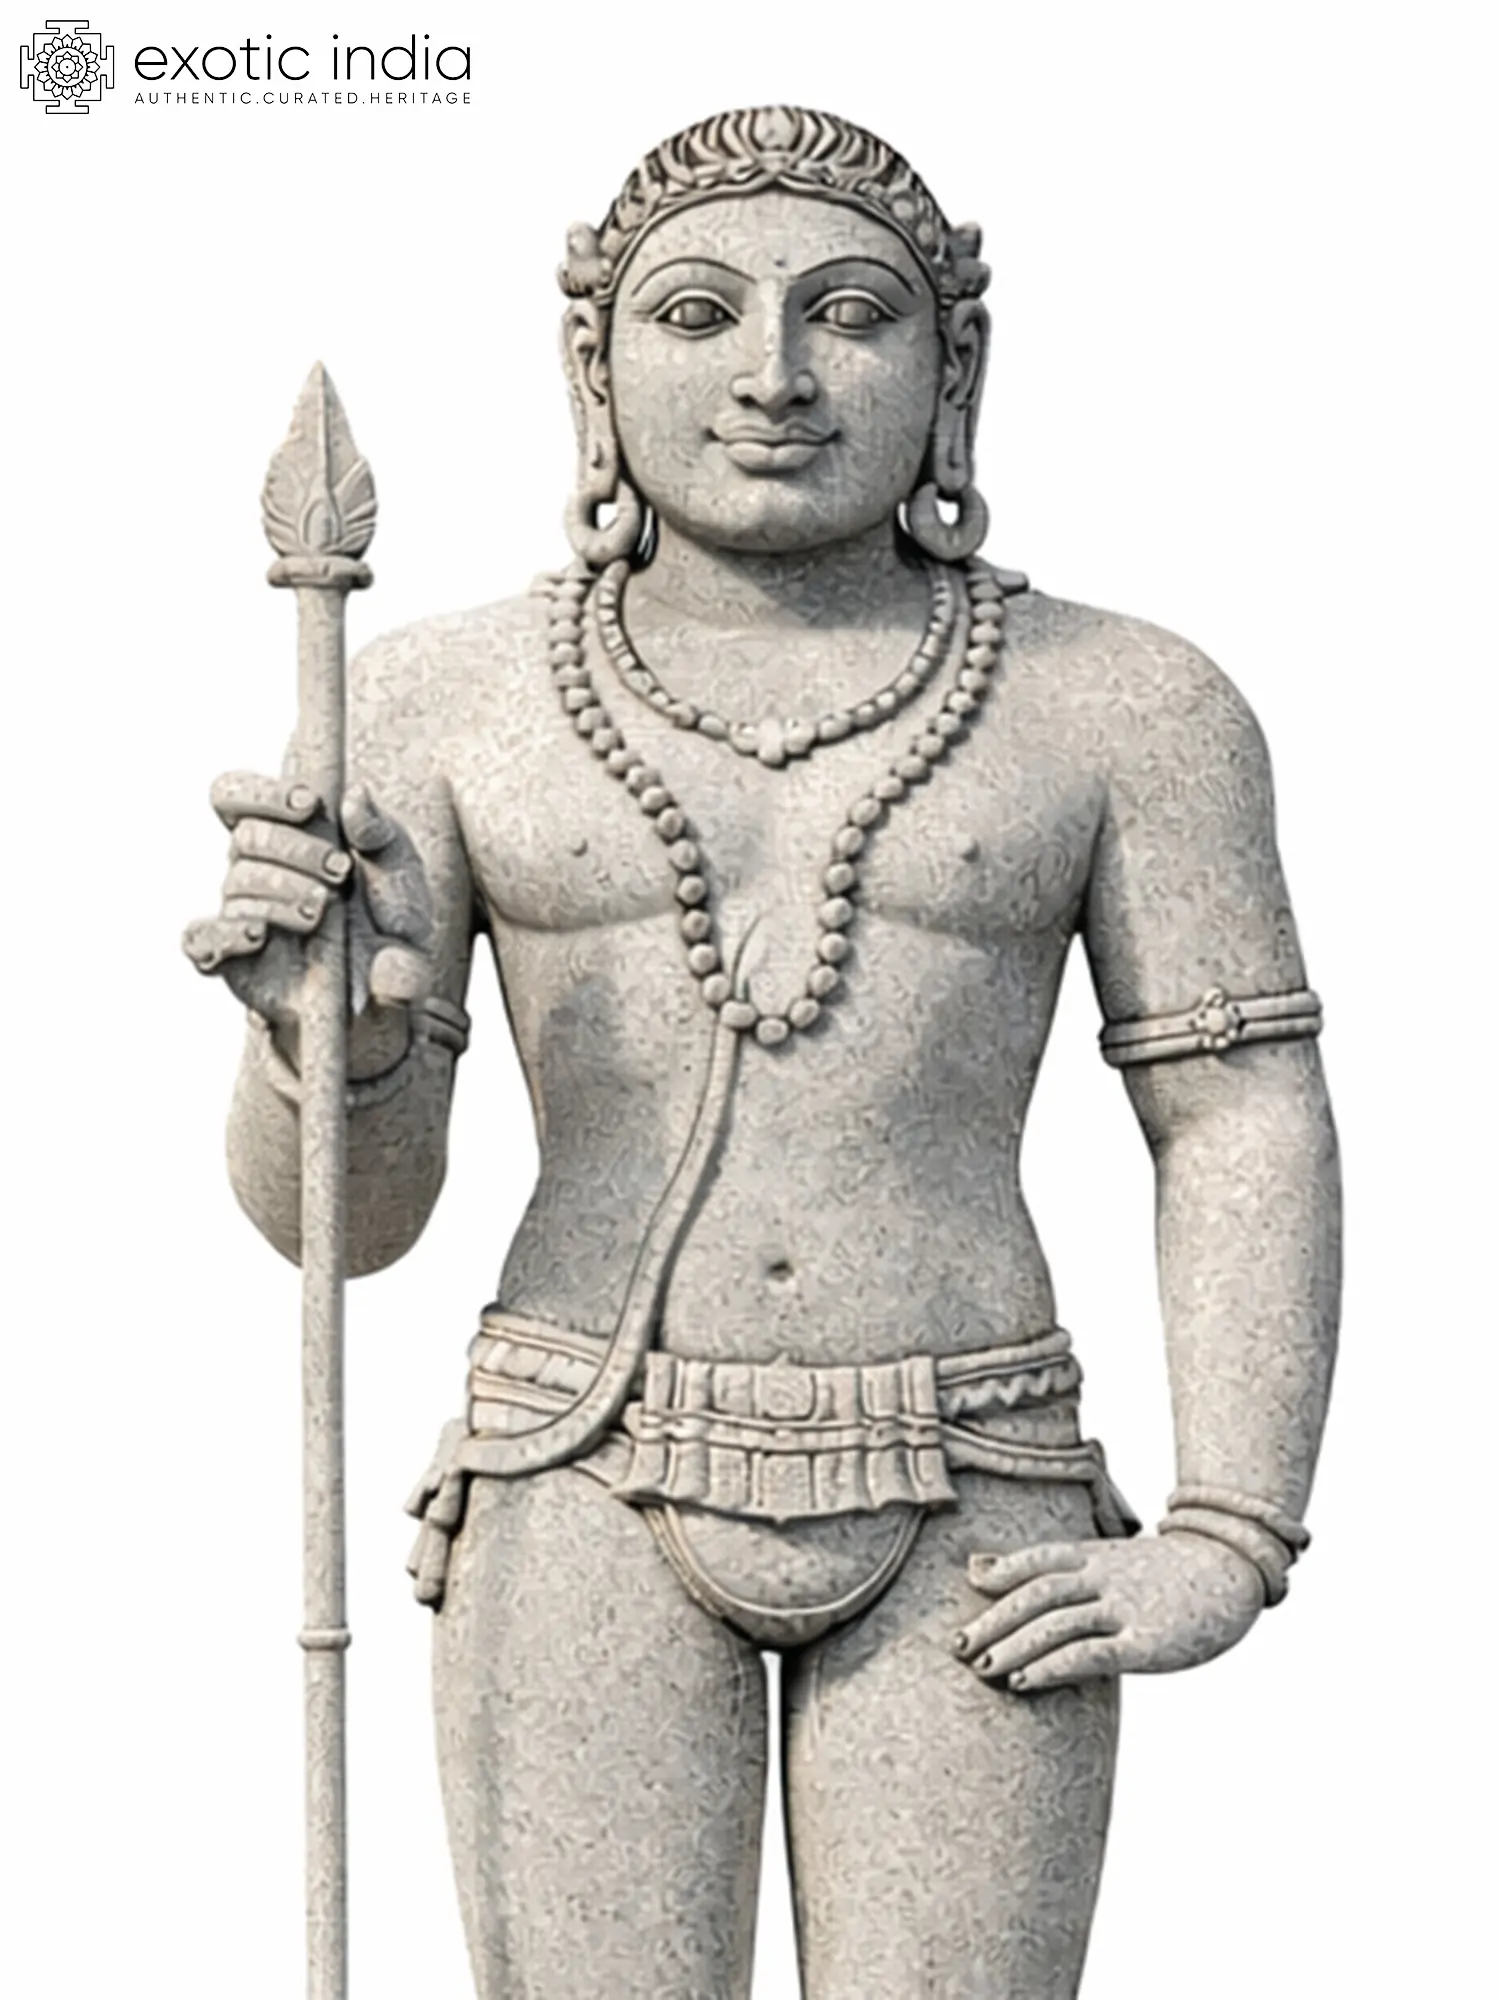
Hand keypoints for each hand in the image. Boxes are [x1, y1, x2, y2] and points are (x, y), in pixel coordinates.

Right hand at [182, 773, 431, 1064]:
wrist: (390, 987)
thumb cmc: (390, 915)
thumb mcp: (399, 869)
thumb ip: (378, 832)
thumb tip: (354, 798)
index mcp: (283, 835)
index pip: (237, 796)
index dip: (261, 792)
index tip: (308, 804)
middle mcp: (254, 870)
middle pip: (247, 838)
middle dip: (296, 849)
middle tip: (340, 871)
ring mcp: (241, 915)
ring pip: (236, 885)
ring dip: (282, 892)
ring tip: (322, 914)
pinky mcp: (234, 962)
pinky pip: (201, 942)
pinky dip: (223, 934)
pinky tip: (258, 935)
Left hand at [953, 1532, 1263, 1693]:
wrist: (1233, 1572)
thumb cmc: (1165, 1572)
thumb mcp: (1112, 1557)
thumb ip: (1060, 1565)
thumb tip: (987, 1567)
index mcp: (1096, 1554)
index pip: (1039, 1557)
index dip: (1003, 1570)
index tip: (968, 1585)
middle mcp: (1104, 1577)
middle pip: (1038, 1593)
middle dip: (994, 1618)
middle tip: (957, 1645)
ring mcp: (1125, 1609)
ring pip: (1057, 1623)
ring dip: (1014, 1645)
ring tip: (982, 1668)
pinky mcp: (1146, 1644)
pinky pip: (1090, 1654)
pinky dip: (1051, 1666)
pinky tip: (1024, 1681)